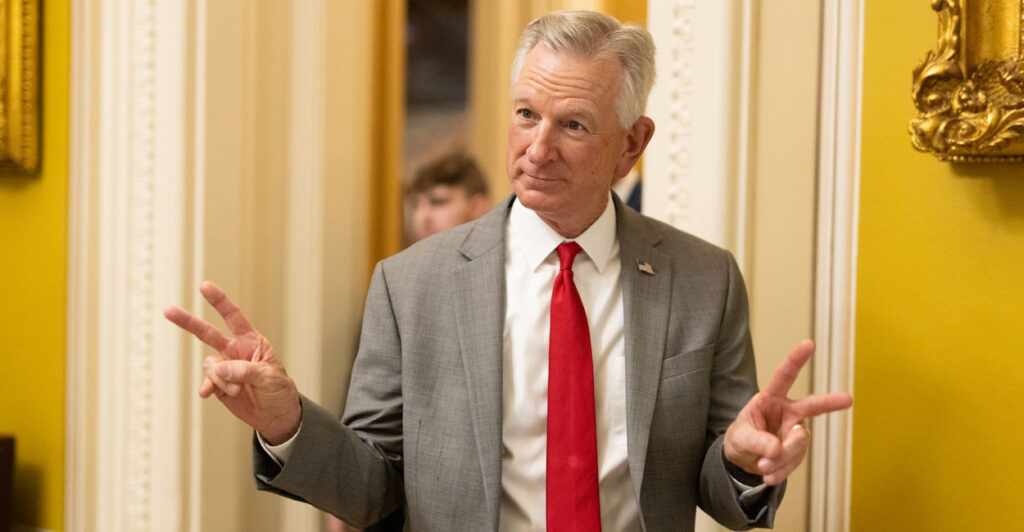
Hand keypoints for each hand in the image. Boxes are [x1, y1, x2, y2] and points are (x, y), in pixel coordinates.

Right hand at [164, 281, 301, 443]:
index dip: (219, 301)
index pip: (234, 317)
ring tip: (237, 391)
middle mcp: (235, 351)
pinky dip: (208, 386)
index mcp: (251, 341)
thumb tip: (221, 368)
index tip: (204, 286)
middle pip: (207, 333)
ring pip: (210, 365)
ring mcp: (225, 368)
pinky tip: (208, 393)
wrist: (275, 415)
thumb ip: (246, 371)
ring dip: (220, 378)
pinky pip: (207, 381)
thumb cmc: (279, 390)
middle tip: (168, 310)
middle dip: (188, 322)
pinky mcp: (218, 385)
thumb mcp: (270, 378)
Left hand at [723, 339, 851, 484]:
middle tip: (848, 399)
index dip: (796, 360)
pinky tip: (768, 474)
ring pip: (797, 444)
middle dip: (829, 402)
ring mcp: (797, 431)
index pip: (784, 377)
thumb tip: (777, 449)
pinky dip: (780, 470)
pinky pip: (794, 462)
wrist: (744, 460)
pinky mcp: (799, 450)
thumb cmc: (741, 439)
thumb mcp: (740, 438)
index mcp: (770, 398)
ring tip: (762, 465)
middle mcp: (788, 412)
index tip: (808, 343)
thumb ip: (756, 441)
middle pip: (812, 406)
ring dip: (779, 458)